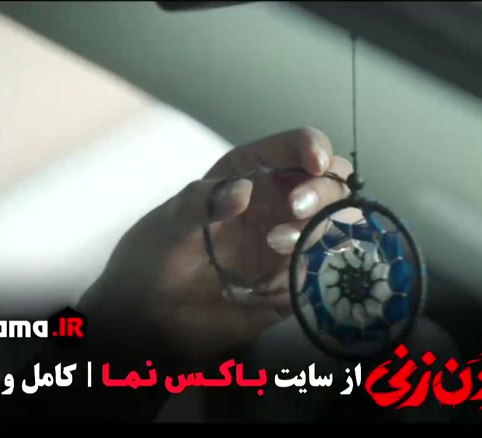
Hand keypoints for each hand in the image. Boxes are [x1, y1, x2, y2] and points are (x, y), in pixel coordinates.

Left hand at [79, 128, 351, 363]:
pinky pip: (316, 274)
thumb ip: (201, 202)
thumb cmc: (155, 256)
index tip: (315, 162)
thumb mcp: (168, 222)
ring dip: (316, 232)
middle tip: (296, 208)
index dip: (313, 147)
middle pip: (330, 185)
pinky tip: (264, 287)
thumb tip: (242, 191)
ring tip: (274, 246)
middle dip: (324, 192)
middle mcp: (278, 205)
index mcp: (252, 175)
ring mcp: (288, 245)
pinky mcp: (290, 284)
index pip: (296, 149)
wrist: (148, 316)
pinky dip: (300, 276)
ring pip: (333, 228)